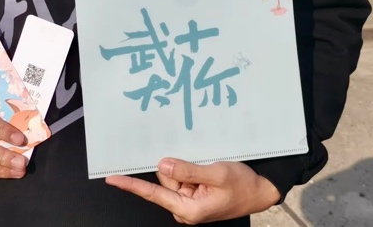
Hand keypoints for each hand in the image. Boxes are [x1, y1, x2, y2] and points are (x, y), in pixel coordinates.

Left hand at [106, 158, 280, 223]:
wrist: (260, 190)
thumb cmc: (242, 185)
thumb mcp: (216, 174)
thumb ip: (188, 171)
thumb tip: (162, 165)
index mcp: (188, 209)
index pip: (153, 194)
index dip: (131, 185)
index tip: (112, 179)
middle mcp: (184, 208)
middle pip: (164, 181)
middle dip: (177, 168)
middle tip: (199, 163)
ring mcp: (188, 202)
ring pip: (172, 177)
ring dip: (185, 168)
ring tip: (206, 168)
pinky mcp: (192, 196)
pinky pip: (181, 178)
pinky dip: (188, 170)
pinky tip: (203, 169)